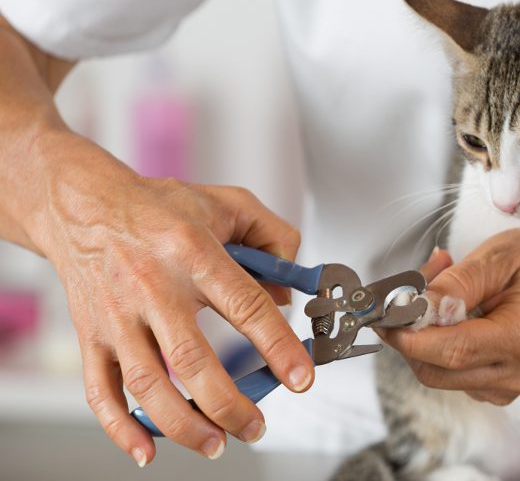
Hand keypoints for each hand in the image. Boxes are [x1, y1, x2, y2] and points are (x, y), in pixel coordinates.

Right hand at [27, 132, 313, 465]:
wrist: (84, 206)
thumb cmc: (161, 208)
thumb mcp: (230, 204)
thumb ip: (274, 240)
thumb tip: (290, 295)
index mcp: (192, 252)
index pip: (245, 306)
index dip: (277, 347)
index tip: (301, 377)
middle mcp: (152, 286)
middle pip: (192, 359)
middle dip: (229, 404)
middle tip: (256, 426)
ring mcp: (117, 315)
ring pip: (147, 383)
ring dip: (183, 423)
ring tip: (216, 444)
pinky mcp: (91, 334)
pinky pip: (100, 390)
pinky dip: (121, 426)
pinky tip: (147, 449)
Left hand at [381, 228, 519, 404]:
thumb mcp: (505, 253)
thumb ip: (460, 282)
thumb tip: (417, 306)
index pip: (450, 350)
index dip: (408, 334)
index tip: (383, 310)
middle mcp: (515, 373)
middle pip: (435, 369)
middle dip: (409, 331)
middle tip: (411, 286)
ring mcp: (506, 387)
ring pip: (438, 372)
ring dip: (423, 334)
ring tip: (442, 287)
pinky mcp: (496, 388)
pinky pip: (450, 372)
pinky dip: (438, 343)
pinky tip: (454, 310)